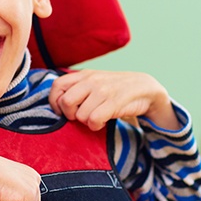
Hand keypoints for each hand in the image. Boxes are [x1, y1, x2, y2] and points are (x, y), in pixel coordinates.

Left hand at [49, 70, 180, 130]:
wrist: (145, 88)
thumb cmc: (114, 89)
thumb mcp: (94, 82)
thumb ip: (77, 88)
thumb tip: (58, 104)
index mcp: (84, 75)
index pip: (57, 85)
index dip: (54, 101)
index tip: (62, 111)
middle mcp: (91, 81)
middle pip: (66, 102)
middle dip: (70, 115)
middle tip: (80, 116)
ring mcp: (102, 91)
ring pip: (80, 115)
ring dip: (87, 122)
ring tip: (97, 117)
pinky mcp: (114, 102)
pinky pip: (94, 120)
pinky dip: (96, 126)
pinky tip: (104, 121)